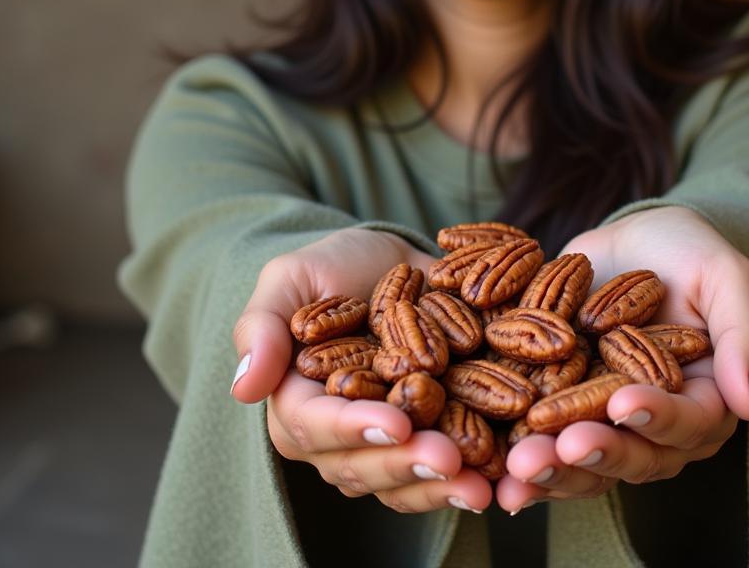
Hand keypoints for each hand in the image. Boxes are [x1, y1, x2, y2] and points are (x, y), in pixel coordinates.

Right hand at [231, 227, 493, 513]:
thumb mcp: (290, 278)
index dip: (353, 429)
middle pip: (364, 466)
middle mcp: (341, 436)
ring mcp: (390, 439)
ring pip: (406, 481)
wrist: (385, 260)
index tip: (393, 423)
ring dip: (443, 488)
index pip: (316, 427)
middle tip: (449, 458)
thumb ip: (263, 326)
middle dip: (406, 464)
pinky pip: (448, 469)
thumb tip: (242, 387)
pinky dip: (475, 476)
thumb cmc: (329, 267)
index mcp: (298, 403)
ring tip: (482, 485)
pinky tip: (505, 477)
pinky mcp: (434, 433)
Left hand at [495, 207, 748, 512]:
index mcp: (704, 400)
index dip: (656, 418)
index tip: (622, 405)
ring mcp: (604, 419)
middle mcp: (655, 424)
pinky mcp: (562, 405)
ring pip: (583, 461)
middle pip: (632, 455)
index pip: (686, 422)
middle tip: (558, 447)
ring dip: (551, 469)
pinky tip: (489, 469)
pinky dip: (516, 456)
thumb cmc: (689, 251)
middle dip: (595, 454)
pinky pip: (543, 440)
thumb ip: (744, 334)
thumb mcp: (724, 276)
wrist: (635, 237)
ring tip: (517, 467)